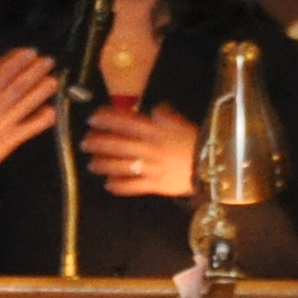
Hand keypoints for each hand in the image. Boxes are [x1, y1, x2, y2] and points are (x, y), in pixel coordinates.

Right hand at [0, 48, 63, 188]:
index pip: (0, 73)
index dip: (16, 61)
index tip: (30, 51)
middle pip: (16, 86)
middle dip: (34, 71)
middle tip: (49, 61)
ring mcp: (0, 124)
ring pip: (24, 104)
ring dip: (41, 91)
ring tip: (53, 81)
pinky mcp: (8, 141)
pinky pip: (28, 128)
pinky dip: (41, 120)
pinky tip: (51, 111)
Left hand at [81, 101, 200, 200]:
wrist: (212, 166)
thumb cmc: (195, 141)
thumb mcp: (180, 122)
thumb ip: (163, 114)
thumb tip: (152, 110)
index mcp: (154, 131)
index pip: (124, 122)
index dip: (106, 119)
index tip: (92, 118)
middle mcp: (148, 148)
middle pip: (117, 144)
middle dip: (98, 143)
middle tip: (85, 142)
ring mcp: (150, 168)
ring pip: (120, 166)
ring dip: (103, 164)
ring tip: (92, 164)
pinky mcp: (154, 185)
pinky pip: (132, 187)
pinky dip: (118, 186)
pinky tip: (108, 185)